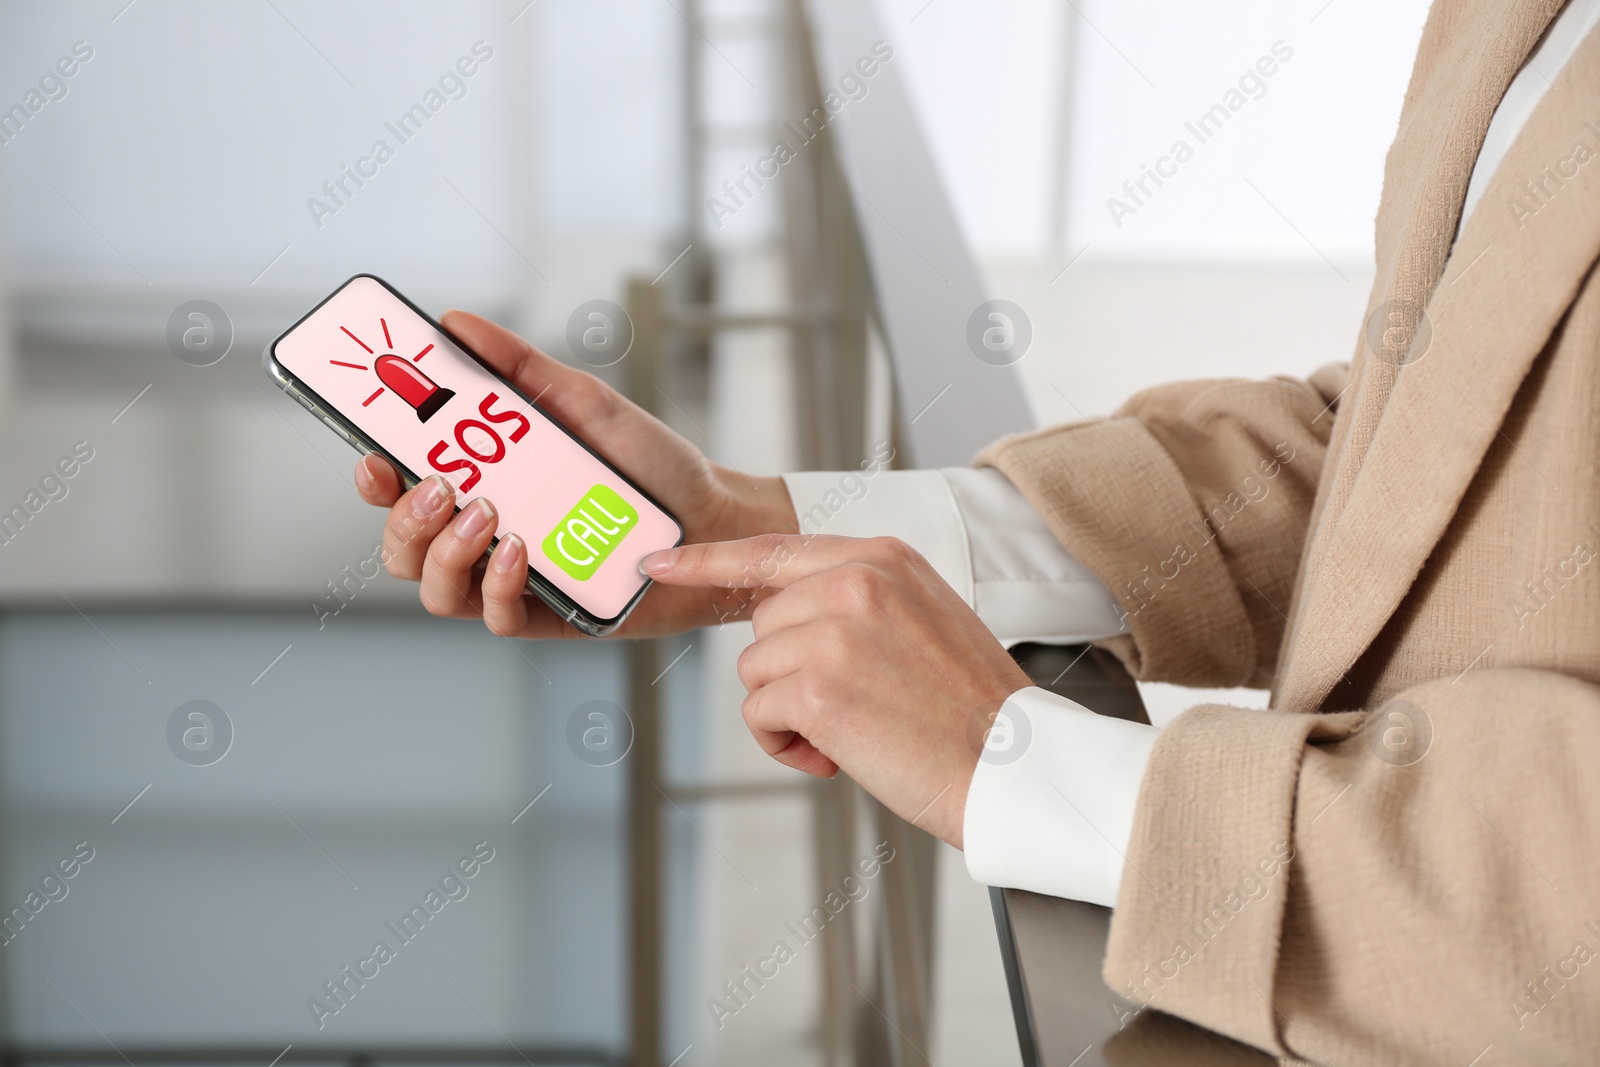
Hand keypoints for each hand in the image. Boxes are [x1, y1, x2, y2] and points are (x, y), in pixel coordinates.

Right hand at [354, 310, 796, 639]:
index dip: (374, 480)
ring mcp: (512, 582)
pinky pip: (495, 618)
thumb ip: (517, 366)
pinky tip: (521, 552)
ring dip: (444, 553)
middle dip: (404, 518)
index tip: (374, 454)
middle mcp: (487, 537)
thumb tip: (455, 322)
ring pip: (435, 588)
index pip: (401, 490)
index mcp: (483, 485)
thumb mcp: (583, 402)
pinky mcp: (547, 618)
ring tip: (486, 514)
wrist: (715, 516)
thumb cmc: (649, 463)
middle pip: (403, 546)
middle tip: (438, 486)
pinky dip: (497, 585)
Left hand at [641, 534, 1032, 847]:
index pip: (773, 549)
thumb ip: (856, 596)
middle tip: (853, 706)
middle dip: (788, 671)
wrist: (1014, 766)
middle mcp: (856, 581)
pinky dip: (785, 745)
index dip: (709, 559)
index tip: (661, 563)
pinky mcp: (817, 688)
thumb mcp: (922, 616)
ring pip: (755, 671)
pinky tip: (837, 755)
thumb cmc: (968, 708)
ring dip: (789, 712)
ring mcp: (834, 631)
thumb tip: (778, 609)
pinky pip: (759, 714)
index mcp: (882, 556)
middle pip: (761, 623)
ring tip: (855, 730)